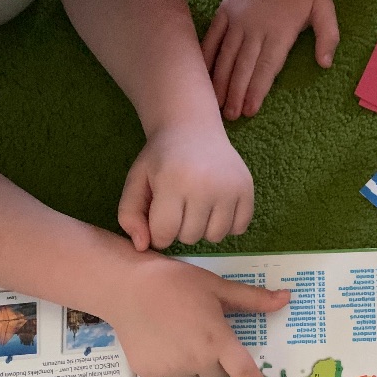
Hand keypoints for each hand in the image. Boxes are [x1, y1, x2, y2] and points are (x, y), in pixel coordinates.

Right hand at [103, 255, 287, 376]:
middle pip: (218, 376)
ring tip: (176, 335)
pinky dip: (170, 367)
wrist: (126, 286)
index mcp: (217, 339)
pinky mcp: (150, 375)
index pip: (246, 374)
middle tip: (200, 334)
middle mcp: (197, 360)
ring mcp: (172, 370)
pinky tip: (160, 343)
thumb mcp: (216, 287)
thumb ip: (253, 299)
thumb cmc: (175, 282)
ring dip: (193, 366)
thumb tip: (287, 299)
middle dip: (216, 362)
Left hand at [118, 122, 253, 250]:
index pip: (164, 234)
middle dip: (180, 229)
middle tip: (179, 207)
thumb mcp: (136, 181)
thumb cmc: (161, 159)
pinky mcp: (247, 191)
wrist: (193, 129)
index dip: (158, 233)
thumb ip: (129, 216)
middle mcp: (205, 186)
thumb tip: (143, 247)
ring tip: (197, 208)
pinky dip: (227, 225)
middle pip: (190, 238)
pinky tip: (216, 207)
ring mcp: (230, 188)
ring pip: (215, 237)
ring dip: (203, 229)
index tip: (159, 218)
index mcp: (173, 182)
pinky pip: (238, 229)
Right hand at [202, 0, 339, 120]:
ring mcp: (237, 21)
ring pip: (226, 56)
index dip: (257, 92)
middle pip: (243, 68)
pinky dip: (207, 56)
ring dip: (221, 81)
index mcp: (279, 34)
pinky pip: (213, 36)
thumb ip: (327, 36)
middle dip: (236, 94)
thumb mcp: (324, 7)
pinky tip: (202, 73)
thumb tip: (325, 64)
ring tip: (217, 102)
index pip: (266, 69)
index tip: (250, 111)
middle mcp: (255, 31)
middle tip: (230, 116)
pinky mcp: (225, 11)